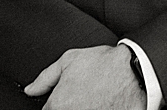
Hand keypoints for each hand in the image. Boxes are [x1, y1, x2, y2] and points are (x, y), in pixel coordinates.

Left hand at [24, 44, 144, 109]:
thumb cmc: (104, 64)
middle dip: (71, 105)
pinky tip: (104, 103)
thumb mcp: (70, 60)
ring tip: (96, 98)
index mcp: (57, 106)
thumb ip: (45, 77)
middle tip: (84, 95)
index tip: (69, 96)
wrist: (136, 72)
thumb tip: (31, 89)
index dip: (58, 101)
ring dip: (85, 107)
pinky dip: (97, 109)